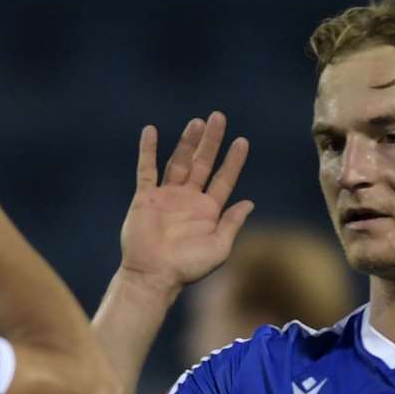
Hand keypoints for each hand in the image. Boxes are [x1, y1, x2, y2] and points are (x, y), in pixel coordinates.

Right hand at [119, 112, 253, 294]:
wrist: (153, 275)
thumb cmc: (188, 267)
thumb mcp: (219, 247)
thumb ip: (232, 223)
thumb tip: (249, 202)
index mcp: (208, 211)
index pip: (224, 179)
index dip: (233, 160)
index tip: (242, 141)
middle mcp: (188, 200)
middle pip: (202, 163)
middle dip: (211, 141)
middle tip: (218, 117)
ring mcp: (166, 197)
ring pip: (179, 162)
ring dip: (187, 142)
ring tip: (196, 122)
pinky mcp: (145, 198)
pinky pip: (146, 170)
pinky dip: (148, 150)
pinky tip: (151, 132)